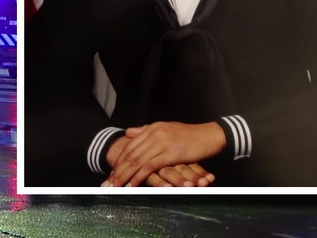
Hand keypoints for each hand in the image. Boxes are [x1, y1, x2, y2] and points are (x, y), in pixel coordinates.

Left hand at [101, 121, 225, 186]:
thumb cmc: (190, 135)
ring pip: (137, 161)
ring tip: (115, 186)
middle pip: (130, 154)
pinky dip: (139, 177)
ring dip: (124, 176)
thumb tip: (128, 132)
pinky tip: (132, 185)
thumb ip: (146, 131)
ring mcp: (161, 143)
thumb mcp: (166, 129)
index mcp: (151, 129)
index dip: (119, 160)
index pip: (130, 146)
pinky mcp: (169, 153)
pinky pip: (150, 166)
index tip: (111, 173)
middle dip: (117, 170)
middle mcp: (153, 134)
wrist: (209, 135)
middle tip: (107, 183)